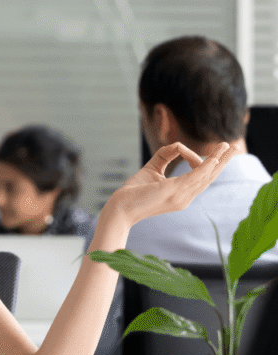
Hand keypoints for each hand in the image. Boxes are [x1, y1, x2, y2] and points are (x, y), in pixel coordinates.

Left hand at [103, 141, 233, 228]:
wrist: (119, 208)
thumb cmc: (132, 193)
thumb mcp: (151, 170)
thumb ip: (164, 156)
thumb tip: (177, 145)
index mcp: (181, 194)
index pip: (201, 178)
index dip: (210, 166)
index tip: (215, 153)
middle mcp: (185, 197)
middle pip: (210, 177)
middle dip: (223, 161)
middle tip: (235, 147)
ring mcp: (182, 196)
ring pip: (206, 175)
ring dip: (218, 160)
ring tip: (229, 146)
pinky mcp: (175, 191)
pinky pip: (195, 177)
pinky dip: (205, 167)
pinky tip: (213, 158)